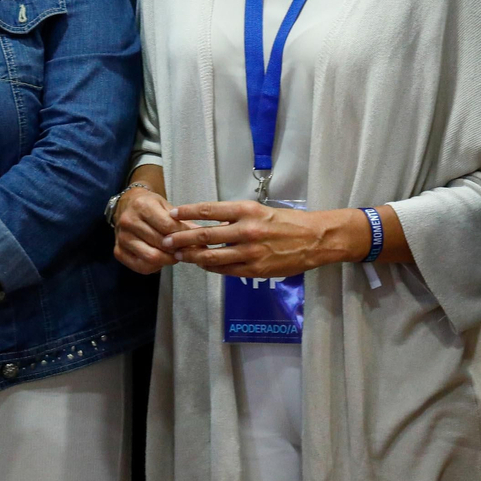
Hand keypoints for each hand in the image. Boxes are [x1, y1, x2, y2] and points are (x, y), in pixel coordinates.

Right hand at [114, 188, 187, 274]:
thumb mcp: (166, 206)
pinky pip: (141, 266)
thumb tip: (200, 234)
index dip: (183, 235)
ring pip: (151, 257)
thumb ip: (182, 220)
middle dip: (177, 249)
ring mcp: (122, 238)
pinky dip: (155, 267)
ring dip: (168, 259)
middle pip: (160, 243)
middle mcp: (128, 221)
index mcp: (142, 206)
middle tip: (188, 251)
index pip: (167, 226)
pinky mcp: (118, 251)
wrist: (127, 205)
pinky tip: (162, 260)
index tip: (193, 240)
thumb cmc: (150, 205)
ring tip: (176, 256)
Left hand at [163, 202, 364, 278]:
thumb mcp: (260, 210)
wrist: (314, 239)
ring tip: (180, 256)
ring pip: (212, 256)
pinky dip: (212, 268)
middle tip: (166, 241)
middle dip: (182, 239)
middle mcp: (246, 230)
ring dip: (193, 257)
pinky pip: (226, 270)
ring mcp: (250, 252)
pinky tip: (203, 265)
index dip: (188, 212)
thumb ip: (235, 216)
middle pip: (205, 235)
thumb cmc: (286, 222)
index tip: (172, 214)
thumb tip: (209, 221)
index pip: (209, 210)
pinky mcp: (255, 270)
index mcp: (247, 210)